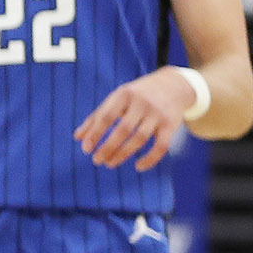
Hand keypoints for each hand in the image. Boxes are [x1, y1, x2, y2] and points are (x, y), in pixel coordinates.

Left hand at [75, 68, 199, 170]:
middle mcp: (142, 103)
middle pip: (123, 130)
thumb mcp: (117, 99)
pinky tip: (138, 167)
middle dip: (108, 147)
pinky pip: (161, 146)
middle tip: (97, 160)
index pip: (106, 116)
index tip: (86, 149)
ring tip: (110, 163)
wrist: (174, 85)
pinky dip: (150, 159)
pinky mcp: (171, 125)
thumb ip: (97, 117)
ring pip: (140, 139)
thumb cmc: (137, 95)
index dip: (95, 134)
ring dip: (123, 154)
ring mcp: (157, 114)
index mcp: (125, 94)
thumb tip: (78, 138)